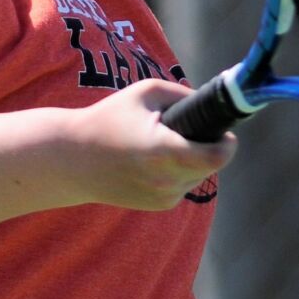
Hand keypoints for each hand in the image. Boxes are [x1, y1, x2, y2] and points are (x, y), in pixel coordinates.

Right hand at [68, 79, 236, 210]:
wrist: (72, 160)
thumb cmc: (108, 119)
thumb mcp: (146, 92)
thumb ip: (184, 94)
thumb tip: (212, 104)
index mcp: (165, 152)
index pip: (218, 157)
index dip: (227, 143)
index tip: (224, 131)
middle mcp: (167, 181)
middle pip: (212, 165)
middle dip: (209, 147)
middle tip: (191, 130)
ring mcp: (163, 198)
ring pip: (199, 176)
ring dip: (194, 160)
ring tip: (166, 143)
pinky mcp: (159, 206)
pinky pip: (184, 185)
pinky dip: (179, 172)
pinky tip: (155, 160)